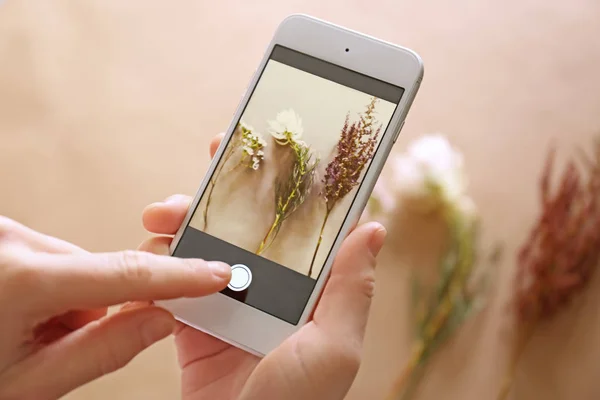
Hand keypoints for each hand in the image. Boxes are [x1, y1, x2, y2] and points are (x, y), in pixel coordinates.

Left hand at [0, 217, 230, 398]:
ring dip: (62, 298)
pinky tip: (11, 309)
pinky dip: (42, 285)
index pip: (126, 275)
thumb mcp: (29, 385)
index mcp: (20, 280)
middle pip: (93, 270)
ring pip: (69, 263)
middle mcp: (9, 241)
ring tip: (18, 329)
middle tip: (46, 344)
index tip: (215, 273)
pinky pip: (45, 255)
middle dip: (88, 308)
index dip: (179, 277)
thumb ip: (106, 348)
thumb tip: (161, 318)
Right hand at [140, 133, 386, 399]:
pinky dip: (161, 260)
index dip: (289, 183)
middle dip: (227, 188)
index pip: (301, 225)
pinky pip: (175, 281)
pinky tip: (152, 245)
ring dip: (184, 220)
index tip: (272, 144)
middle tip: (210, 158)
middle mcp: (270, 289)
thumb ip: (350, 288)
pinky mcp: (194, 322)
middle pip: (249, 224)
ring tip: (161, 214)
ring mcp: (230, 302)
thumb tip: (373, 227)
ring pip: (207, 244)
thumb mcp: (334, 346)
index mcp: (308, 289)